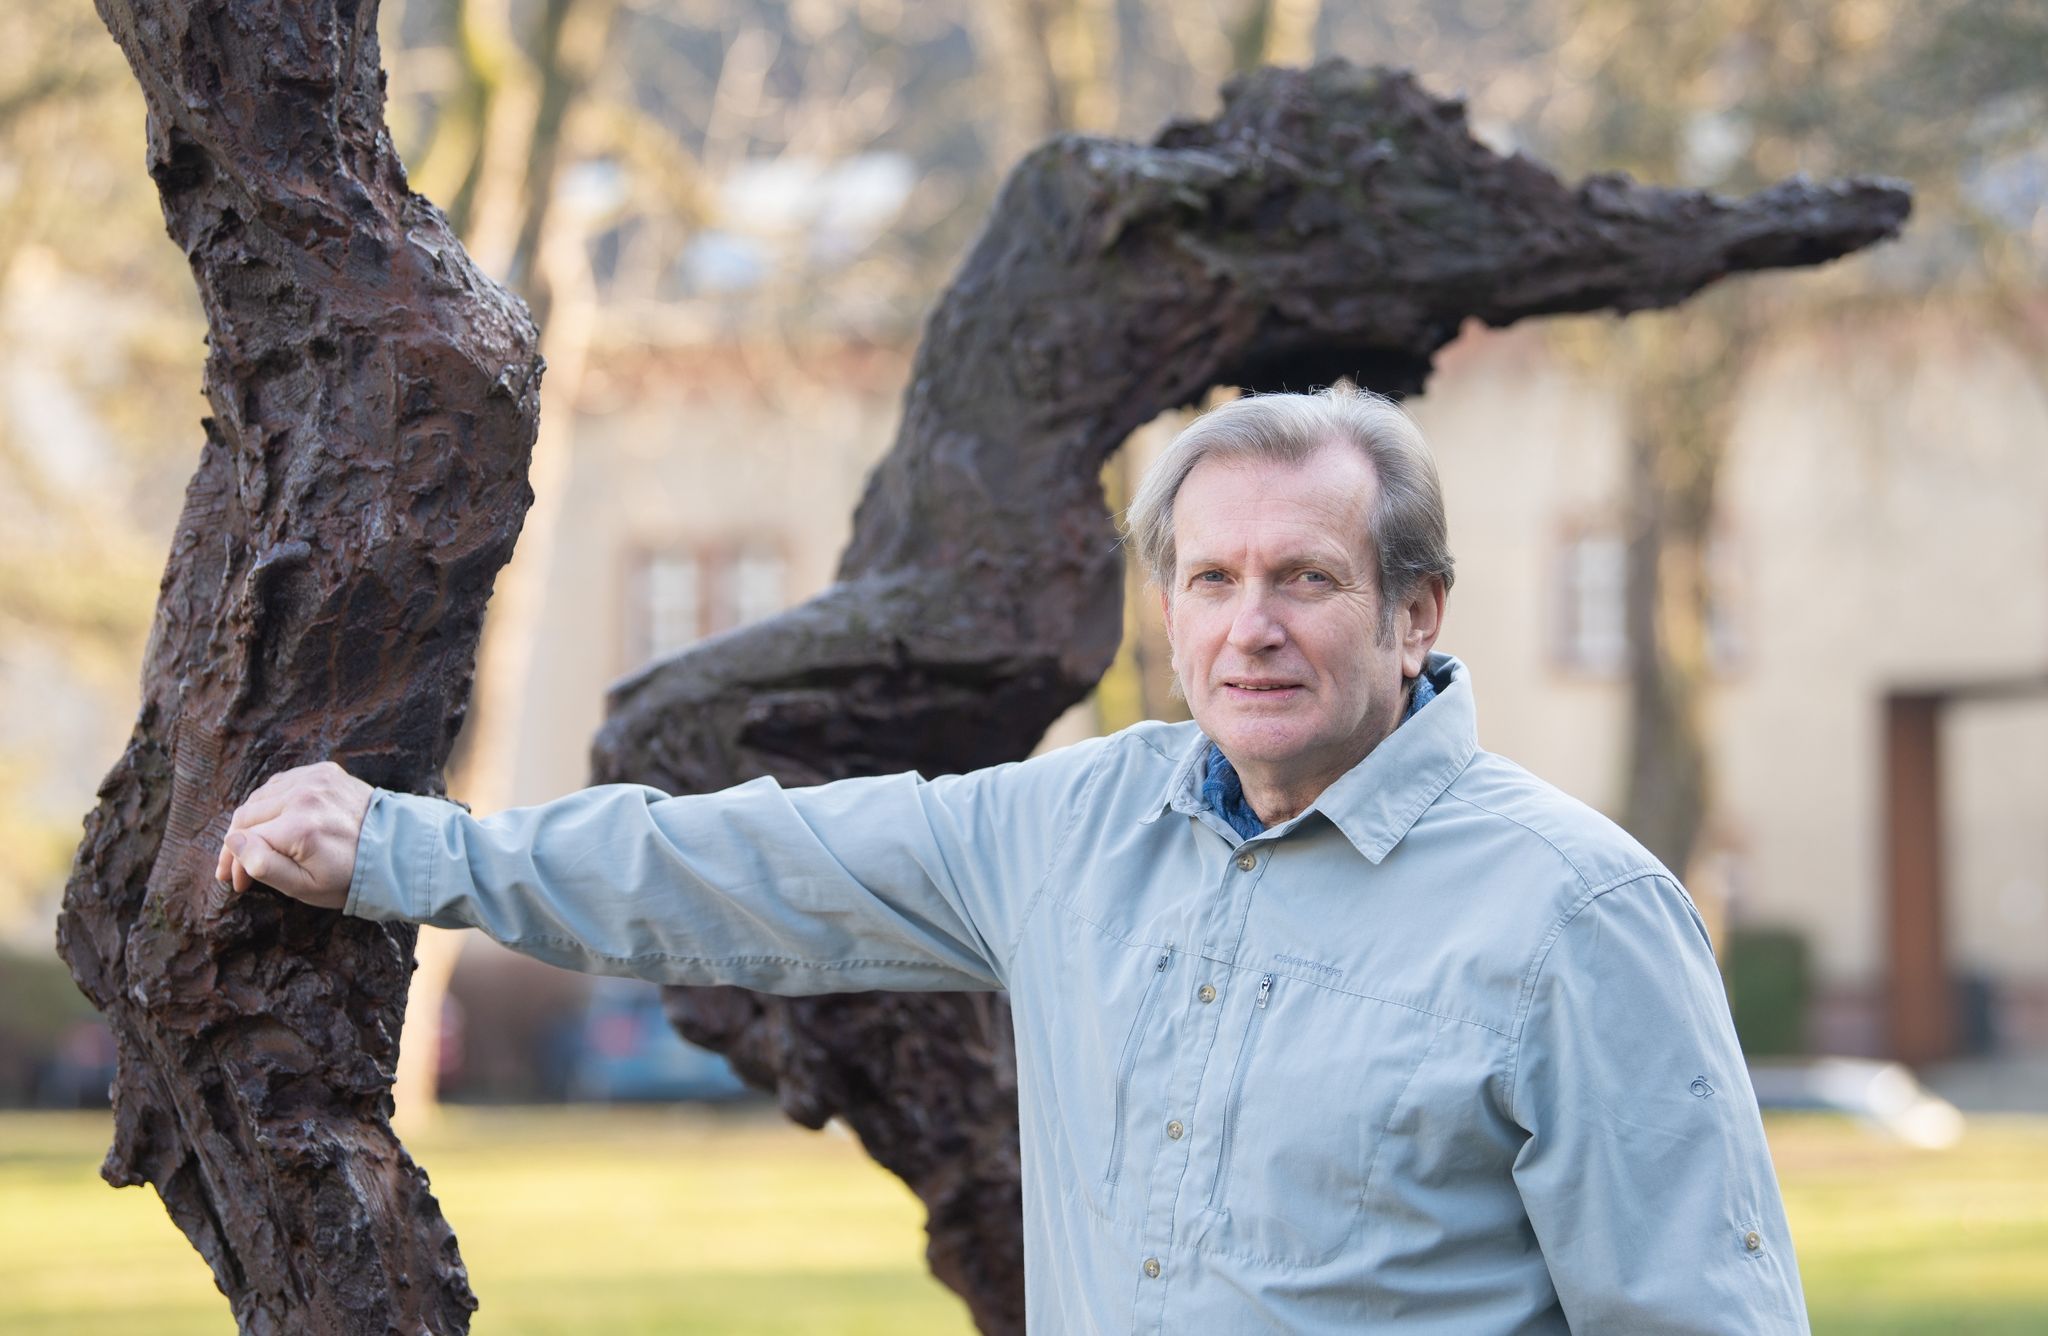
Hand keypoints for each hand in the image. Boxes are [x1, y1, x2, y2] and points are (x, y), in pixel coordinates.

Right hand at [214, 761, 373, 909]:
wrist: (395, 850)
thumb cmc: (349, 876)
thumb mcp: (305, 886)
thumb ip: (264, 865)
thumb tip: (234, 841)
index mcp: (298, 827)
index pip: (242, 839)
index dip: (234, 863)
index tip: (237, 882)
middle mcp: (304, 796)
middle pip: (246, 815)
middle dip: (238, 844)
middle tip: (239, 869)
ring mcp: (315, 778)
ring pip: (260, 797)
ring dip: (252, 821)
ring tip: (257, 846)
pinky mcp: (324, 771)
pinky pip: (281, 783)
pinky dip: (272, 801)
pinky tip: (276, 822)